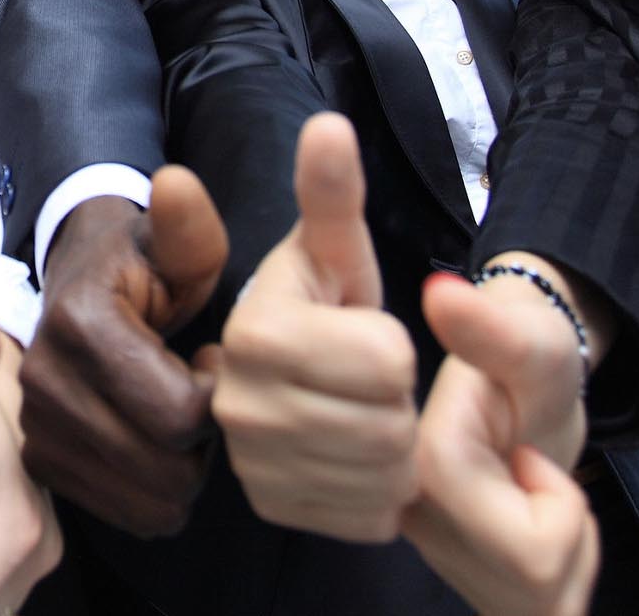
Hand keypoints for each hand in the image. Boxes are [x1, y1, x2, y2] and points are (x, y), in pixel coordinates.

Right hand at [18, 172, 227, 535]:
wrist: (80, 283)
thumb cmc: (145, 265)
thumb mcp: (178, 242)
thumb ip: (189, 223)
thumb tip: (173, 183)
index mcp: (81, 325)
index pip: (179, 416)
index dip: (216, 398)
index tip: (211, 361)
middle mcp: (45, 382)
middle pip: (166, 469)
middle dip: (205, 443)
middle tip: (200, 394)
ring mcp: (36, 427)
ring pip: (148, 502)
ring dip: (182, 470)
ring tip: (179, 416)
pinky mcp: (39, 461)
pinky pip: (122, 513)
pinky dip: (153, 490)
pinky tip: (155, 442)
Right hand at [209, 112, 418, 541]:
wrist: (296, 372)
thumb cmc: (325, 302)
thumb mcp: (334, 247)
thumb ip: (332, 193)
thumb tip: (329, 124)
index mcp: (255, 331)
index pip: (386, 362)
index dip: (397, 347)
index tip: (365, 329)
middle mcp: (238, 404)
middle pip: (389, 425)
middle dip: (400, 402)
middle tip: (373, 379)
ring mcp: (251, 464)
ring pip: (383, 476)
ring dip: (398, 448)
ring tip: (368, 411)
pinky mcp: (273, 508)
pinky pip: (369, 516)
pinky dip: (383, 492)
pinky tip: (359, 456)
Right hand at [402, 272, 597, 615]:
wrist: (517, 389)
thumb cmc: (527, 355)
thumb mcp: (530, 337)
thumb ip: (490, 326)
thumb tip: (441, 292)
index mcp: (409, 457)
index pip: (491, 514)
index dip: (545, 488)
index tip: (524, 446)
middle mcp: (397, 509)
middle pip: (520, 567)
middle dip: (560, 522)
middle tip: (536, 468)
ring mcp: (420, 546)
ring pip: (532, 592)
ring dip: (564, 542)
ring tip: (535, 490)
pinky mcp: (451, 574)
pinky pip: (533, 605)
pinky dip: (559, 567)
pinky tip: (532, 522)